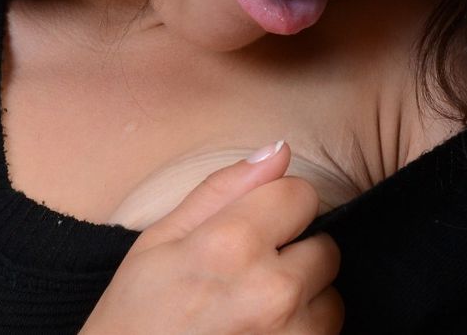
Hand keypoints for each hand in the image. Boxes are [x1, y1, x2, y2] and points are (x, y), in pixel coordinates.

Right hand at [80, 141, 343, 333]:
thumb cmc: (135, 320)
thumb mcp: (159, 242)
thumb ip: (222, 189)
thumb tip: (279, 150)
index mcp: (232, 244)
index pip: (302, 195)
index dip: (278, 209)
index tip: (252, 233)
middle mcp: (272, 291)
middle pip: (325, 247)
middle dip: (293, 258)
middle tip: (245, 282)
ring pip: (331, 298)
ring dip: (302, 304)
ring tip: (251, 316)